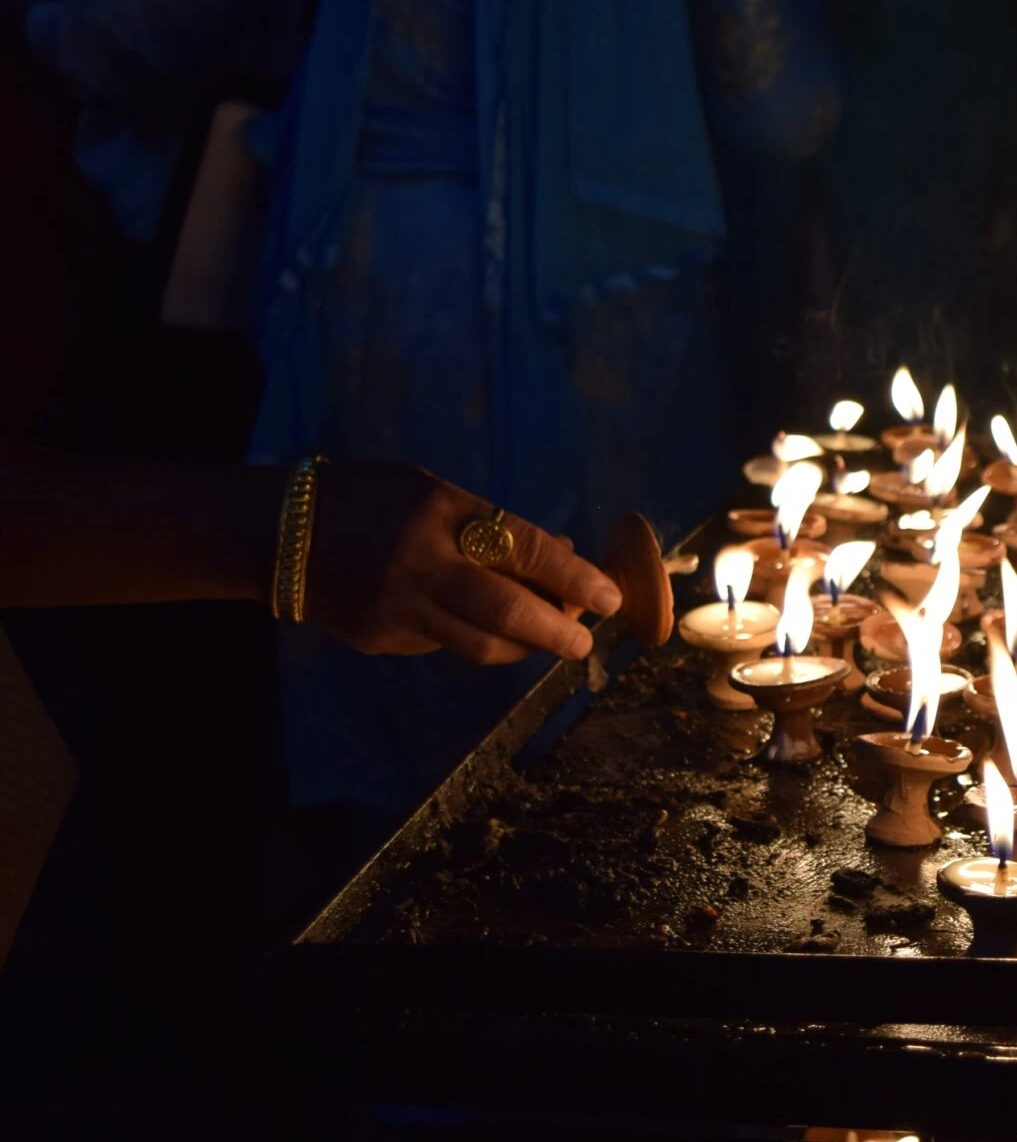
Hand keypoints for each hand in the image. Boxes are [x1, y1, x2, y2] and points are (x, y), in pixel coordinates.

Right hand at [301, 462, 620, 664]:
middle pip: (507, 613)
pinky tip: (477, 624)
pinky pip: (443, 646)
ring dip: (522, 647)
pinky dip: (472, 639)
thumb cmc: (374, 500)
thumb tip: (564, 553)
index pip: (525, 550)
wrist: (279, 532)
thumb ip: (496, 526)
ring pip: (480, 646)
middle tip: (585, 642)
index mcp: (441, 514)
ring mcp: (397, 607)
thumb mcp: (438, 494)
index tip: (612, 598)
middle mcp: (421, 564)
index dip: (575, 577)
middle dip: (558, 632)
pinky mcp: (380, 639)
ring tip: (545, 638)